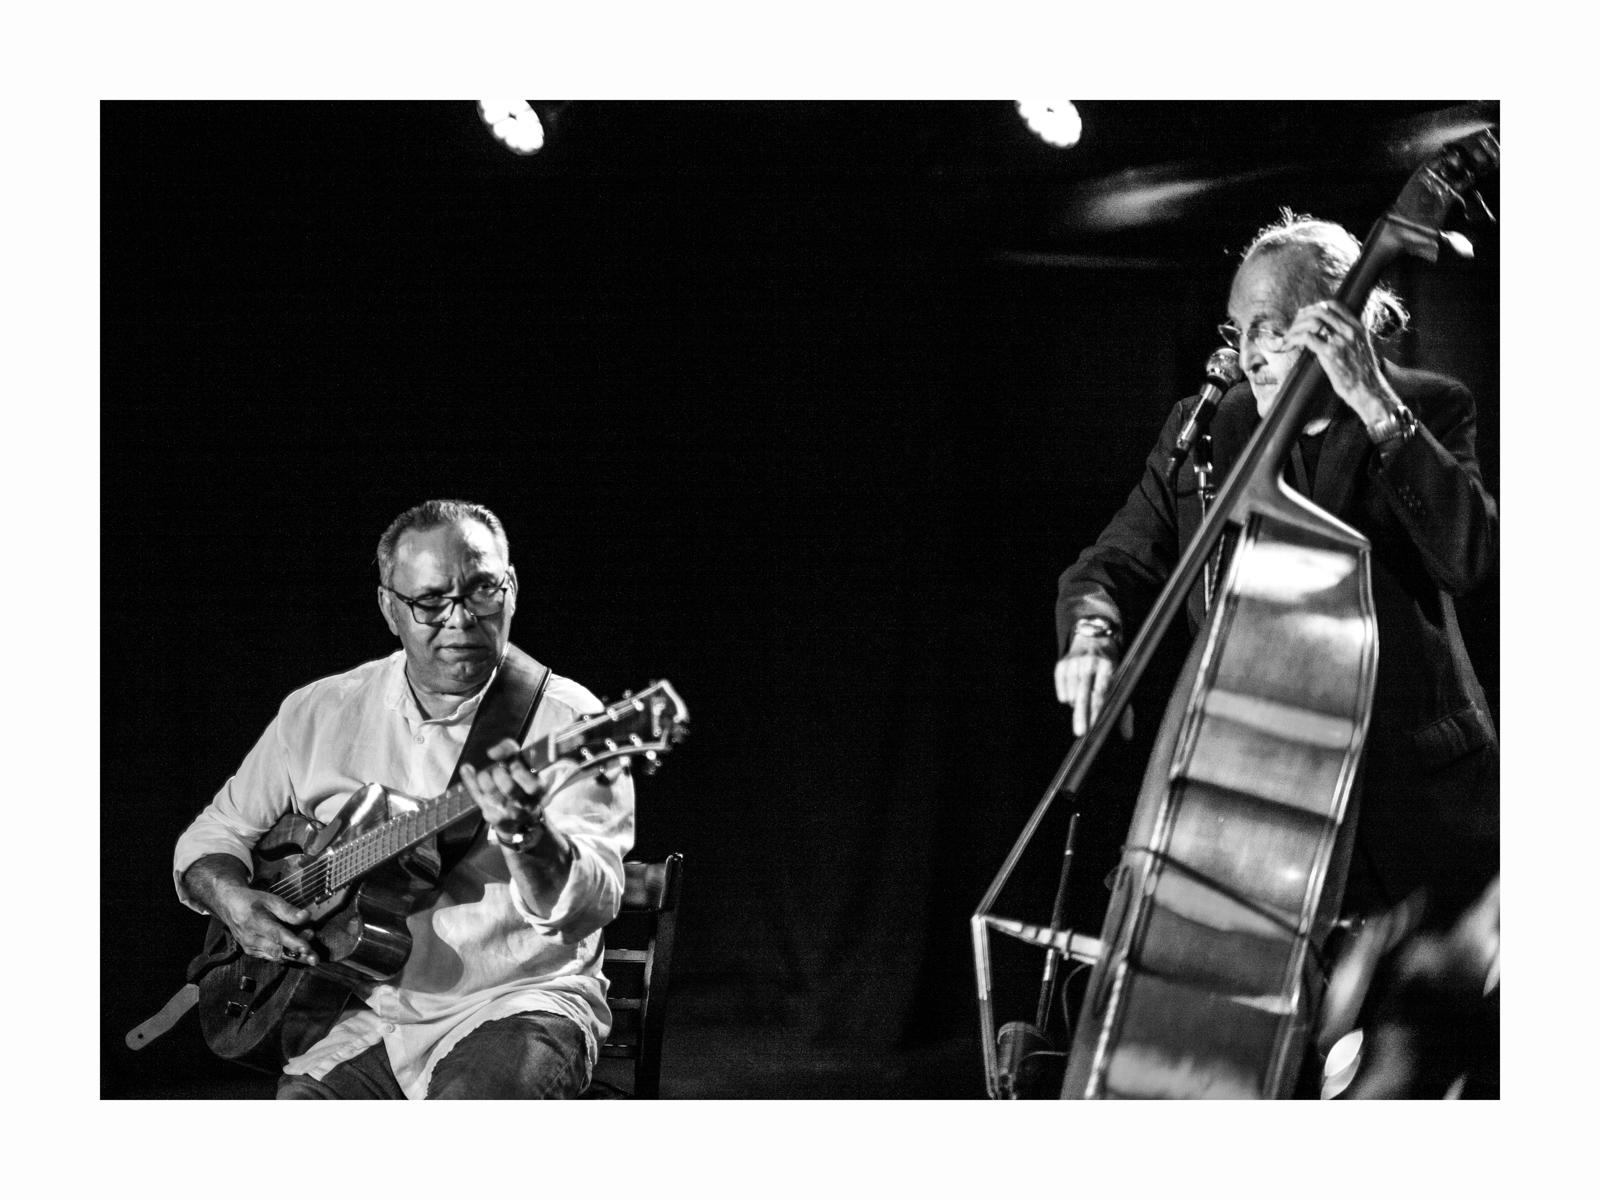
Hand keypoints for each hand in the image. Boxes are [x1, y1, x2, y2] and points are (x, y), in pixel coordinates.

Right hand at [215, 882, 318, 965]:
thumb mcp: (271, 900)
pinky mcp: (252, 952)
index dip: (293, 943)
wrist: (230, 906)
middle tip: (315, 958)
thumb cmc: (252, 901)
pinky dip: (285, 955)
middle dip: (298, 956)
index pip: (277, 936)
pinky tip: (297, 952)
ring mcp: (250, 948)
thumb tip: (307, 916)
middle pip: (278, 952)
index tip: (308, 948)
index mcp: (256, 923)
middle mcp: (252, 939)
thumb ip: (288, 910)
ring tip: (310, 953)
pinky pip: (271, 957)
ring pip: (276, 957)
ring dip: (294, 957)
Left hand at [460, 736, 549, 849]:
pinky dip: (469, 779)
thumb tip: (492, 753)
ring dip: (484, 777)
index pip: (531, 784)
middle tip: (498, 769)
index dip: (519, 771)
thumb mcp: (523, 762)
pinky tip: (467, 769)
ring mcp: (508, 813)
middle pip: (509, 788)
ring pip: (491, 794)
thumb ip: (510, 750)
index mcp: (538, 790)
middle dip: (499, 773)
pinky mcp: (492, 816)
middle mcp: (524, 804)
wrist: (520, 815)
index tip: (512, 764)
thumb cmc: (520, 779)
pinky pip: (476, 796)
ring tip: (485, 773)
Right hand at [1054, 635, 1133, 739]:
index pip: (1101, 692)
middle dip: (1081, 715)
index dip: (1097, 710)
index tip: (1094, 727)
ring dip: (1077, 705)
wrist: (1094, 637)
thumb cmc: (1110, 666)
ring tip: (1083, 702)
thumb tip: (1128, 736)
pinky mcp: (1062, 664)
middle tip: (1080, 733)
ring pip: (1071, 694)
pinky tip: (1073, 695)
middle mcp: (1090, 663)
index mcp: (1107, 666)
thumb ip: (1124, 709)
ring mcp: (1074, 663)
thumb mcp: (1121, 681)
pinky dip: (1066, 698)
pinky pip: (1061, 691)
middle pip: (1084, 694)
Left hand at [1282, 299, 1401, 427]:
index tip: (1306, 314)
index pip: (1334, 305)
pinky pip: (1307, 338)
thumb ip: (1353, 335)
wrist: (1368, 390)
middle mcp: (1350, 330)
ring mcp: (1340, 341)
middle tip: (1294, 326)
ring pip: (1312, 322)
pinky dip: (1294, 339)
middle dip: (1303, 316)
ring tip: (1289, 337)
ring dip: (1296, 328)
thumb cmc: (1363, 374)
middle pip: (1320, 310)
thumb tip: (1343, 325)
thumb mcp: (1363, 346)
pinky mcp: (1330, 353)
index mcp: (1358, 327)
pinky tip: (1289, 344)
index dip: (1316, 307)